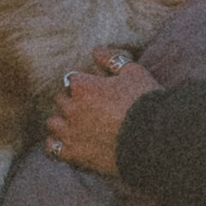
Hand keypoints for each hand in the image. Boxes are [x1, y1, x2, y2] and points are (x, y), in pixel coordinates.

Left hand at [45, 53, 157, 173]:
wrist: (153, 138)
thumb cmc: (144, 102)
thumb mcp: (133, 72)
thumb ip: (111, 60)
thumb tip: (95, 50)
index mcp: (83, 86)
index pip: (72, 79)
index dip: (84, 84)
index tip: (95, 90)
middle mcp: (72, 108)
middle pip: (61, 100)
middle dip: (71, 101)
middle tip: (88, 108)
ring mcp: (71, 132)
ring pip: (53, 123)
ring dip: (62, 122)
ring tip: (75, 125)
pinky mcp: (75, 154)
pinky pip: (53, 148)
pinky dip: (56, 145)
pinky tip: (67, 143)